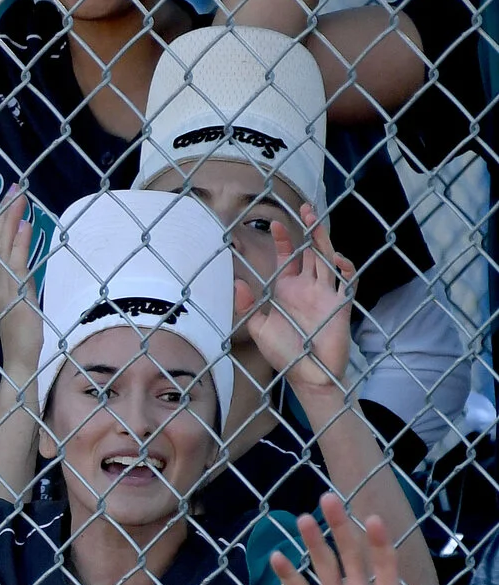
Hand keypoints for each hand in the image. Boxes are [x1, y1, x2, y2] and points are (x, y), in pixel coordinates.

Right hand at [0, 188, 41, 381]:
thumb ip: (23, 284)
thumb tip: (26, 268)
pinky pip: (15, 265)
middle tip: (14, 186)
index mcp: (0, 282)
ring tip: (18, 197)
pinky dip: (18, 244)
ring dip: (11, 220)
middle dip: (5, 212)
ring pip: (4, 247)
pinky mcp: (16, 295)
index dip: (2, 221)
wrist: (20, 360)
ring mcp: (5, 287)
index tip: (11, 198)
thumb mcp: (24, 302)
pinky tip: (23, 225)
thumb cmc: (24, 335)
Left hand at [246, 209, 354, 393]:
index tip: (276, 223)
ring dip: (324, 240)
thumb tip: (237, 282)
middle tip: (305, 208)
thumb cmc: (284, 354)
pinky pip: (347, 281)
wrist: (308, 376)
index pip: (287, 258)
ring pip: (327, 259)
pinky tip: (338, 260)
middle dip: (309, 230)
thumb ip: (248, 306)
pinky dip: (346, 269)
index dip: (284, 240)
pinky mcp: (341, 305)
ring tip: (317, 221)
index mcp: (287, 290)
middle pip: (310, 251)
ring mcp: (326, 294)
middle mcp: (307, 288)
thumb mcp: (259, 328)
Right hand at [268, 495, 418, 584]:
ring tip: (303, 519)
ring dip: (314, 542)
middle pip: (350, 554)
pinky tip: (277, 556)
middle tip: (328, 500)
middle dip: (340, 527)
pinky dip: (287, 575)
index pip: (384, 564)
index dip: (379, 542)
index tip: (372, 520)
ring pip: (322, 565)